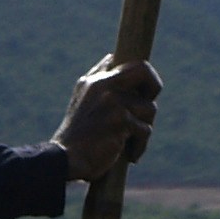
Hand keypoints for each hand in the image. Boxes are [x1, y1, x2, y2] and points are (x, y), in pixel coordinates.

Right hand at [51, 55, 161, 185]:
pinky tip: (131, 155)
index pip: (117, 60)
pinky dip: (140, 146)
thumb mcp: (81, 101)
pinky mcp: (120, 120)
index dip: (133, 73)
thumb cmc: (77, 136)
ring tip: (130, 141)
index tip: (139, 90)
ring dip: (144, 127)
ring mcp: (112, 101)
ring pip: (149, 107)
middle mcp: (102, 85)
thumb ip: (97, 81)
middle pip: (143, 69)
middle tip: (150, 102)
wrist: (65, 160)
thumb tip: (112, 58)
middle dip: (154, 85)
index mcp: (93, 80)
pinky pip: (145, 130)